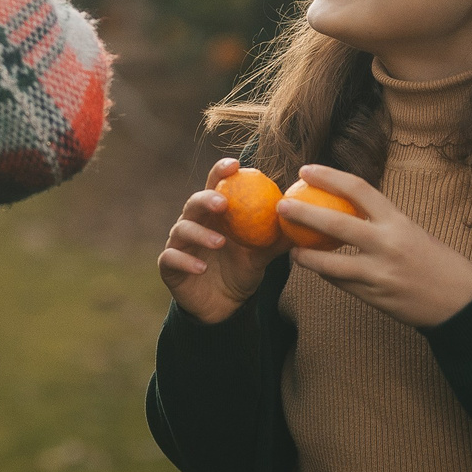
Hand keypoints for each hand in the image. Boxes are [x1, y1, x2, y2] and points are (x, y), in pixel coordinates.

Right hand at [157, 157, 291, 324]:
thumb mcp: (262, 255)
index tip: (236, 165)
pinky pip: (172, 259)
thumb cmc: (242, 271)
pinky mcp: (169, 266)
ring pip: (182, 230)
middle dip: (206, 199)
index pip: (214, 184)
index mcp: (214, 214)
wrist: (224, 305)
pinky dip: (186, 261)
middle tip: (223, 204)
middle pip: (194, 203)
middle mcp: (193, 223)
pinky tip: (201, 268)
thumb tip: (302, 220)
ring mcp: (179, 244)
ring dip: (199, 234)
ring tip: (220, 242)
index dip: (221, 171)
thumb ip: (277, 238)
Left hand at [278, 164, 471, 327]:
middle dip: (304, 213)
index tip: (305, 169)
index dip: (329, 176)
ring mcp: (379, 272)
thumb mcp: (411, 232)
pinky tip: (317, 269)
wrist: (459, 301)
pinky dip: (327, 274)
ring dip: (306, 256)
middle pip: (336, 224)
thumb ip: (381, 222)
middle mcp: (388, 243)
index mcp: (398, 221)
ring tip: (292, 250)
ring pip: (330, 263)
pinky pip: (341, 283)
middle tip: (282, 206)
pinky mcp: (374, 296)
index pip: (358, 189)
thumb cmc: (434, 261)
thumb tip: (344, 208)